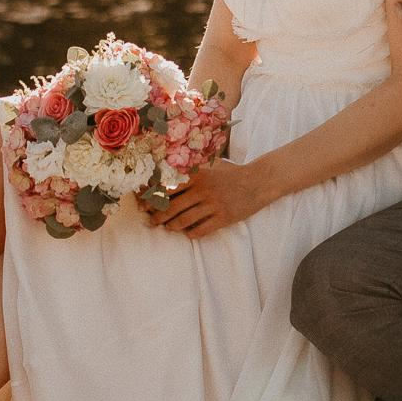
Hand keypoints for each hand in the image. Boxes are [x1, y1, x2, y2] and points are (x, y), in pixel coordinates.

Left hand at [150, 158, 266, 238]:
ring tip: (168, 227)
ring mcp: (213, 205)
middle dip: (158, 217)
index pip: (167, 188)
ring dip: (172, 226)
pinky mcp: (223, 218)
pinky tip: (189, 233)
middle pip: (172, 207)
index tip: (143, 204)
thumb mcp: (210, 167)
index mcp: (197, 175)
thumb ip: (190, 171)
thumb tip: (164, 177)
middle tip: (152, 221)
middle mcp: (203, 189)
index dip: (152, 198)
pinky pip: (201, 230)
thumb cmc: (230, 173)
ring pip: (184, 221)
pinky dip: (191, 234)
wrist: (258, 181)